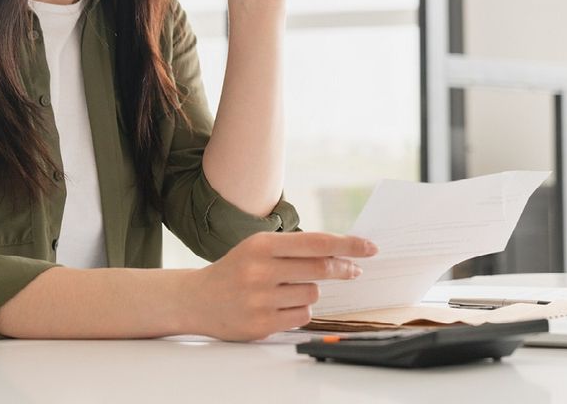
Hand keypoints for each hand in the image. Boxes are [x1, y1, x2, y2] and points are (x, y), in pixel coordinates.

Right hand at [188, 231, 377, 340]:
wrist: (197, 299)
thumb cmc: (236, 269)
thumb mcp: (259, 248)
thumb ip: (295, 248)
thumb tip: (341, 252)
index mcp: (261, 246)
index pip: (316, 243)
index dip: (347, 245)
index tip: (369, 247)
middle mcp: (260, 271)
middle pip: (320, 269)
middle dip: (343, 269)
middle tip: (354, 270)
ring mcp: (260, 300)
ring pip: (313, 294)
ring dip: (310, 291)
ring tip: (287, 290)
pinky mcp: (261, 324)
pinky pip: (302, 315)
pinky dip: (299, 310)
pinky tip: (280, 305)